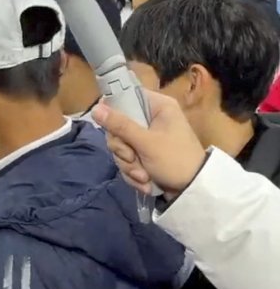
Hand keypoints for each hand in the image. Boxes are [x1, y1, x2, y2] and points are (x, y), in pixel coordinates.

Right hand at [92, 89, 206, 200]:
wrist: (194, 191)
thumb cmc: (175, 160)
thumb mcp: (146, 142)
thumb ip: (119, 125)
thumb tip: (94, 108)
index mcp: (158, 106)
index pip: (126, 97)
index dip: (114, 111)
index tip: (111, 127)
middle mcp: (152, 118)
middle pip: (119, 126)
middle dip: (123, 149)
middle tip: (131, 158)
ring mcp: (147, 137)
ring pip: (121, 145)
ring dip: (128, 164)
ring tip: (143, 176)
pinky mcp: (145, 154)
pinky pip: (127, 159)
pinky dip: (133, 172)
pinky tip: (144, 182)